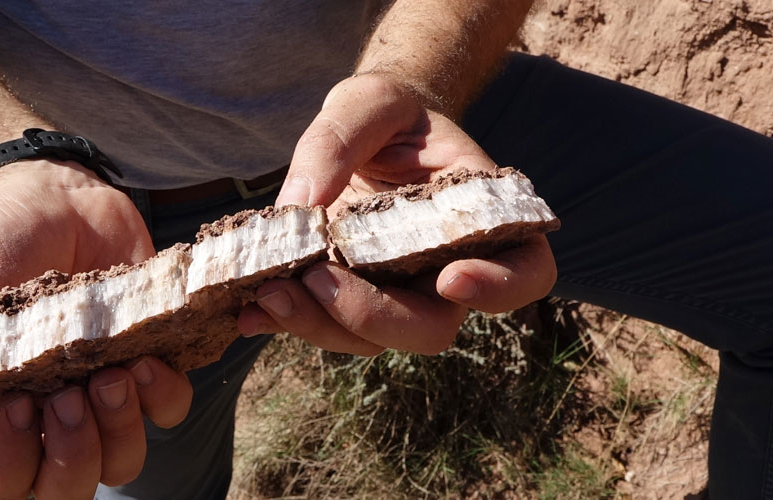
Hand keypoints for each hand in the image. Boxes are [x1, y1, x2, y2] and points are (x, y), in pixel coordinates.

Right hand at [0, 161, 192, 498]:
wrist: (54, 193)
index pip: (0, 481)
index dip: (11, 459)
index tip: (15, 401)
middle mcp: (49, 415)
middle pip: (68, 486)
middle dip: (73, 455)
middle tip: (67, 395)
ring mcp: (103, 391)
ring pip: (124, 460)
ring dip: (121, 430)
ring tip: (111, 374)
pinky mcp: (150, 362)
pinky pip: (170, 408)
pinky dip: (163, 395)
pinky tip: (145, 358)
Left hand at [237, 73, 556, 354]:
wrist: (362, 132)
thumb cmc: (386, 113)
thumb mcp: (368, 101)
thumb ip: (341, 138)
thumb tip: (301, 204)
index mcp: (480, 218)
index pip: (524, 270)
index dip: (501, 289)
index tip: (452, 279)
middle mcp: (446, 268)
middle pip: (433, 326)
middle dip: (375, 316)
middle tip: (317, 280)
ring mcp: (397, 292)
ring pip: (372, 339)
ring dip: (319, 325)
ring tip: (265, 293)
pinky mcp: (349, 299)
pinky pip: (325, 327)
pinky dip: (286, 322)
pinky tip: (248, 310)